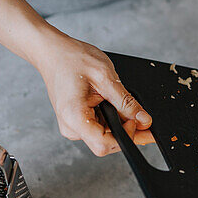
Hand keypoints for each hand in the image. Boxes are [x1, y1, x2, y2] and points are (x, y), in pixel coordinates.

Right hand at [31, 31, 153, 155]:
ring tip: (119, 101)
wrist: (53, 53)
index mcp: (74, 117)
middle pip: (106, 143)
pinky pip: (98, 128)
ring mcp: (72, 126)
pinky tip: (112, 104)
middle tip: (141, 115)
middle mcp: (70, 127)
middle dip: (127, 131)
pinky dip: (111, 119)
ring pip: (104, 136)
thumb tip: (144, 121)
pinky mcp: (75, 122)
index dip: (125, 136)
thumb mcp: (106, 77)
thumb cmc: (73, 59)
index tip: (136, 121)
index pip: (104, 145)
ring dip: (119, 124)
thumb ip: (126, 102)